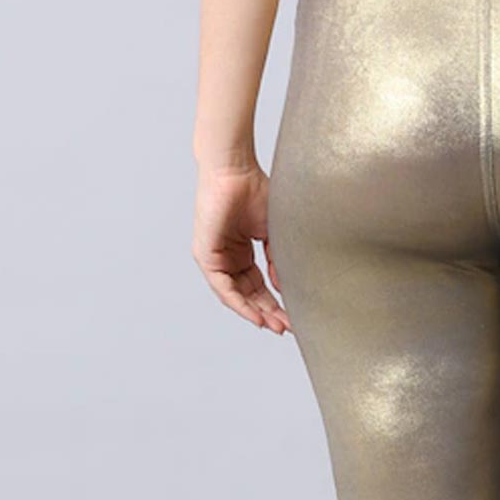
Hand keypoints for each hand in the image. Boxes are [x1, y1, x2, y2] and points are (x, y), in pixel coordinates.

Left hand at [192, 160, 290, 334]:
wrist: (235, 170)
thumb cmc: (255, 191)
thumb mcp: (273, 233)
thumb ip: (277, 261)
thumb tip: (283, 287)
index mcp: (243, 252)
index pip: (260, 286)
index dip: (276, 303)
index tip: (293, 317)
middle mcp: (228, 258)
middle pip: (249, 295)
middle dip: (268, 313)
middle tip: (287, 328)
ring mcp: (215, 258)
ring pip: (236, 296)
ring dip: (256, 313)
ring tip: (275, 326)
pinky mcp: (206, 256)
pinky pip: (223, 288)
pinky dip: (240, 304)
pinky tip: (256, 315)